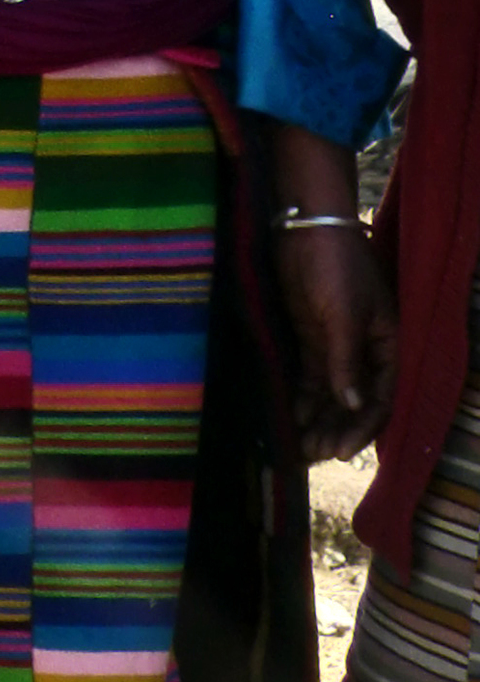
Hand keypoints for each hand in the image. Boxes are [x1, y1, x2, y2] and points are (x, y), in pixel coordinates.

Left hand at [277, 222, 396, 460]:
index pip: (379, 397)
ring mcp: (336, 344)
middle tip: (315, 454)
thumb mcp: (345, 314)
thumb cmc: (337, 266)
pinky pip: (311, 376)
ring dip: (320, 419)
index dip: (362, 427)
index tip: (342, 451)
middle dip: (337, 429)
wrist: (307, 226)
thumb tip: (354, 404)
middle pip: (354, 401)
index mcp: (386, 344)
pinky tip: (294, 417)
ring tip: (303, 447)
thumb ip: (348, 360)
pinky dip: (304, 397)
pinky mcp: (312, 336)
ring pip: (331, 392)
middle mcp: (365, 350)